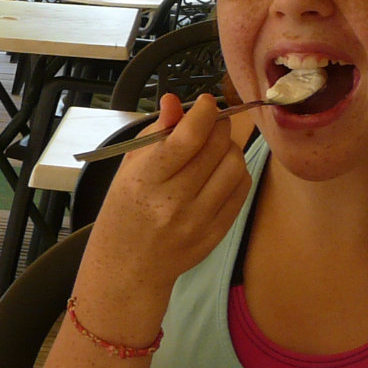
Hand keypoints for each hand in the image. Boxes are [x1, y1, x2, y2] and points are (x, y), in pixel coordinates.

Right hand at [82, 92, 247, 299]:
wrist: (128, 267)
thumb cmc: (125, 210)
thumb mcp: (128, 168)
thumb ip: (155, 133)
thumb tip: (175, 101)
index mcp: (146, 181)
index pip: (187, 138)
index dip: (203, 112)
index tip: (206, 102)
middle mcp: (174, 201)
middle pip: (216, 147)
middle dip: (217, 126)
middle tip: (209, 124)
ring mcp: (199, 220)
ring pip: (235, 166)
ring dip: (229, 148)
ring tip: (213, 149)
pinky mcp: (217, 233)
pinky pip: (242, 190)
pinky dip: (235, 172)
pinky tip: (220, 171)